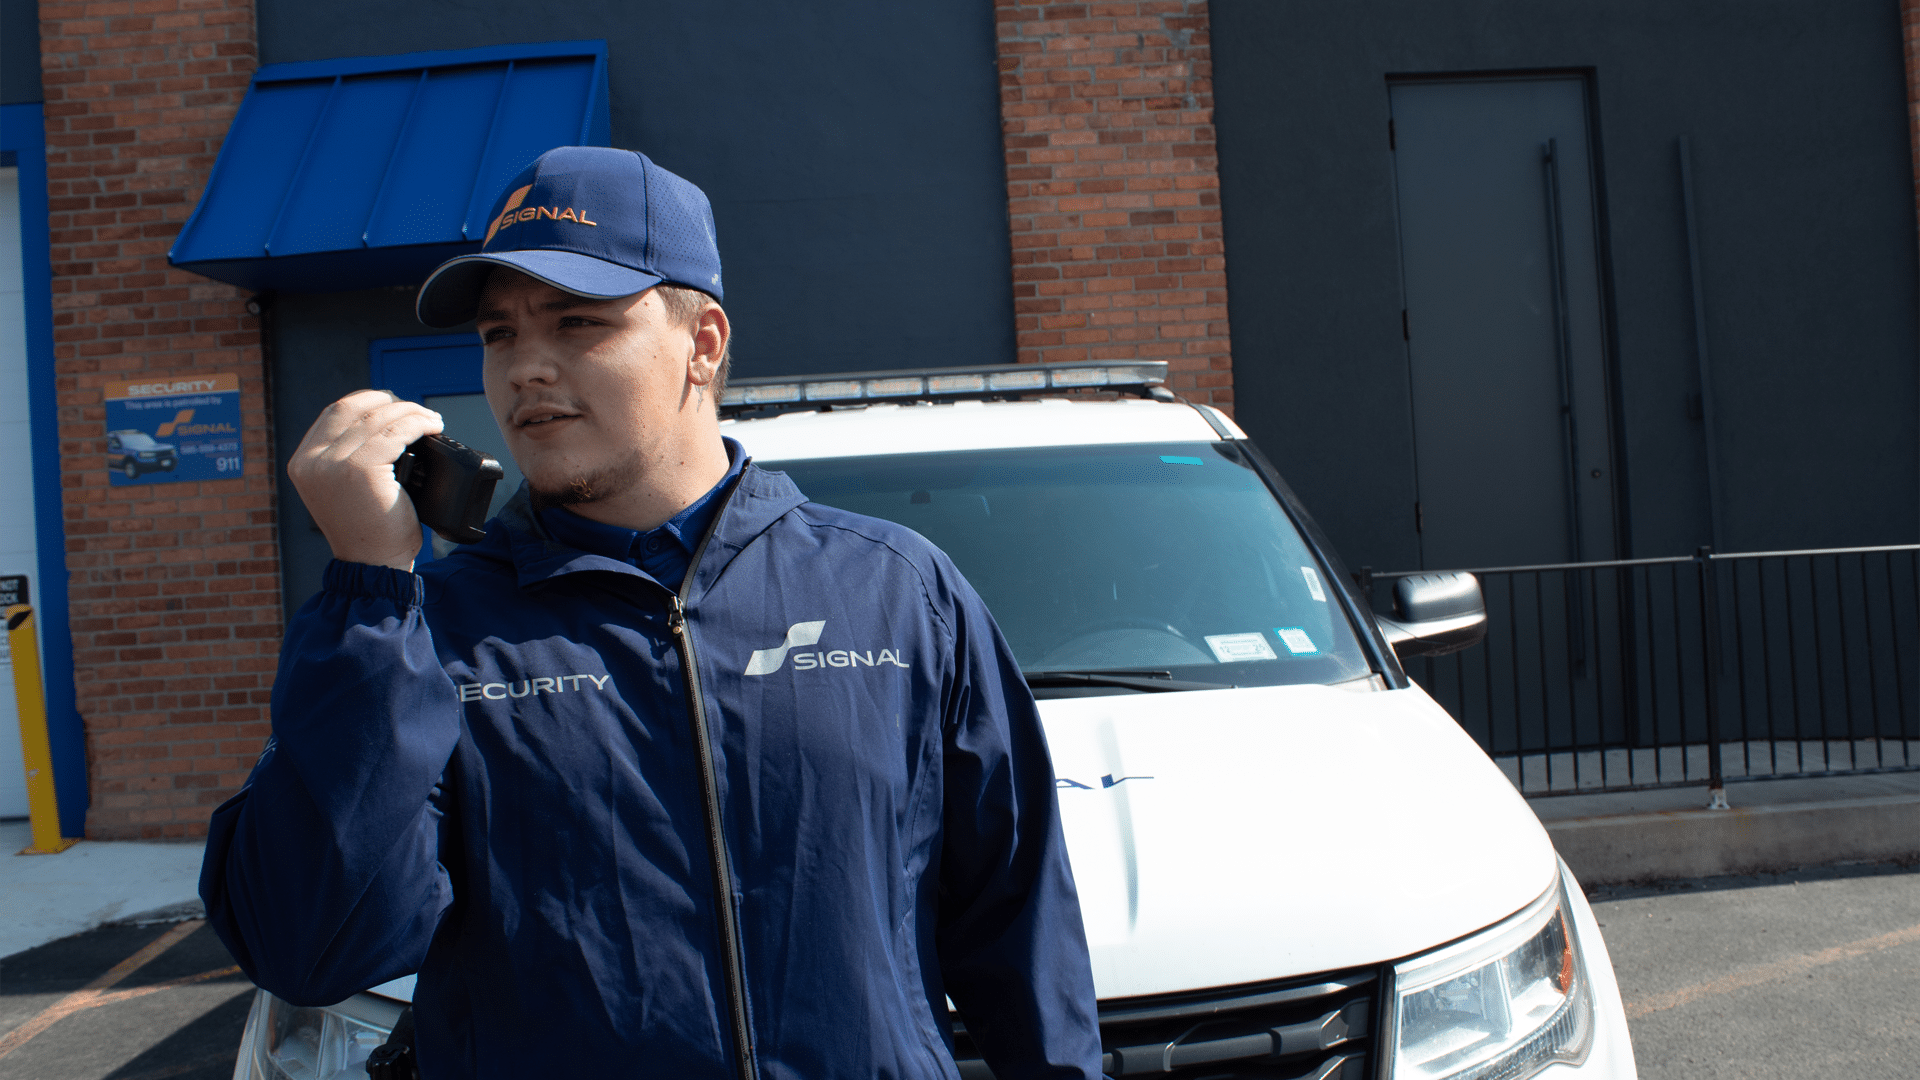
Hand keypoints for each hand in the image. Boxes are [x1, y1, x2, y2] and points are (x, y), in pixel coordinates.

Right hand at [289, 390, 443, 570]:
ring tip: (431, 419)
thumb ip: (348, 456)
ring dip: (411, 411)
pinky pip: (397, 432)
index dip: (366, 400)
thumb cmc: (370, 531)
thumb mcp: (345, 488)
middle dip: (390, 401)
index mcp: (303, 462)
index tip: (393, 403)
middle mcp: (312, 461)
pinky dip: (419, 423)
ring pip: (379, 417)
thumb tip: (385, 420)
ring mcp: (333, 464)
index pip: (334, 412)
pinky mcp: (360, 470)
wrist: (376, 565)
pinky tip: (433, 425)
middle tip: (416, 411)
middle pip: (354, 408)